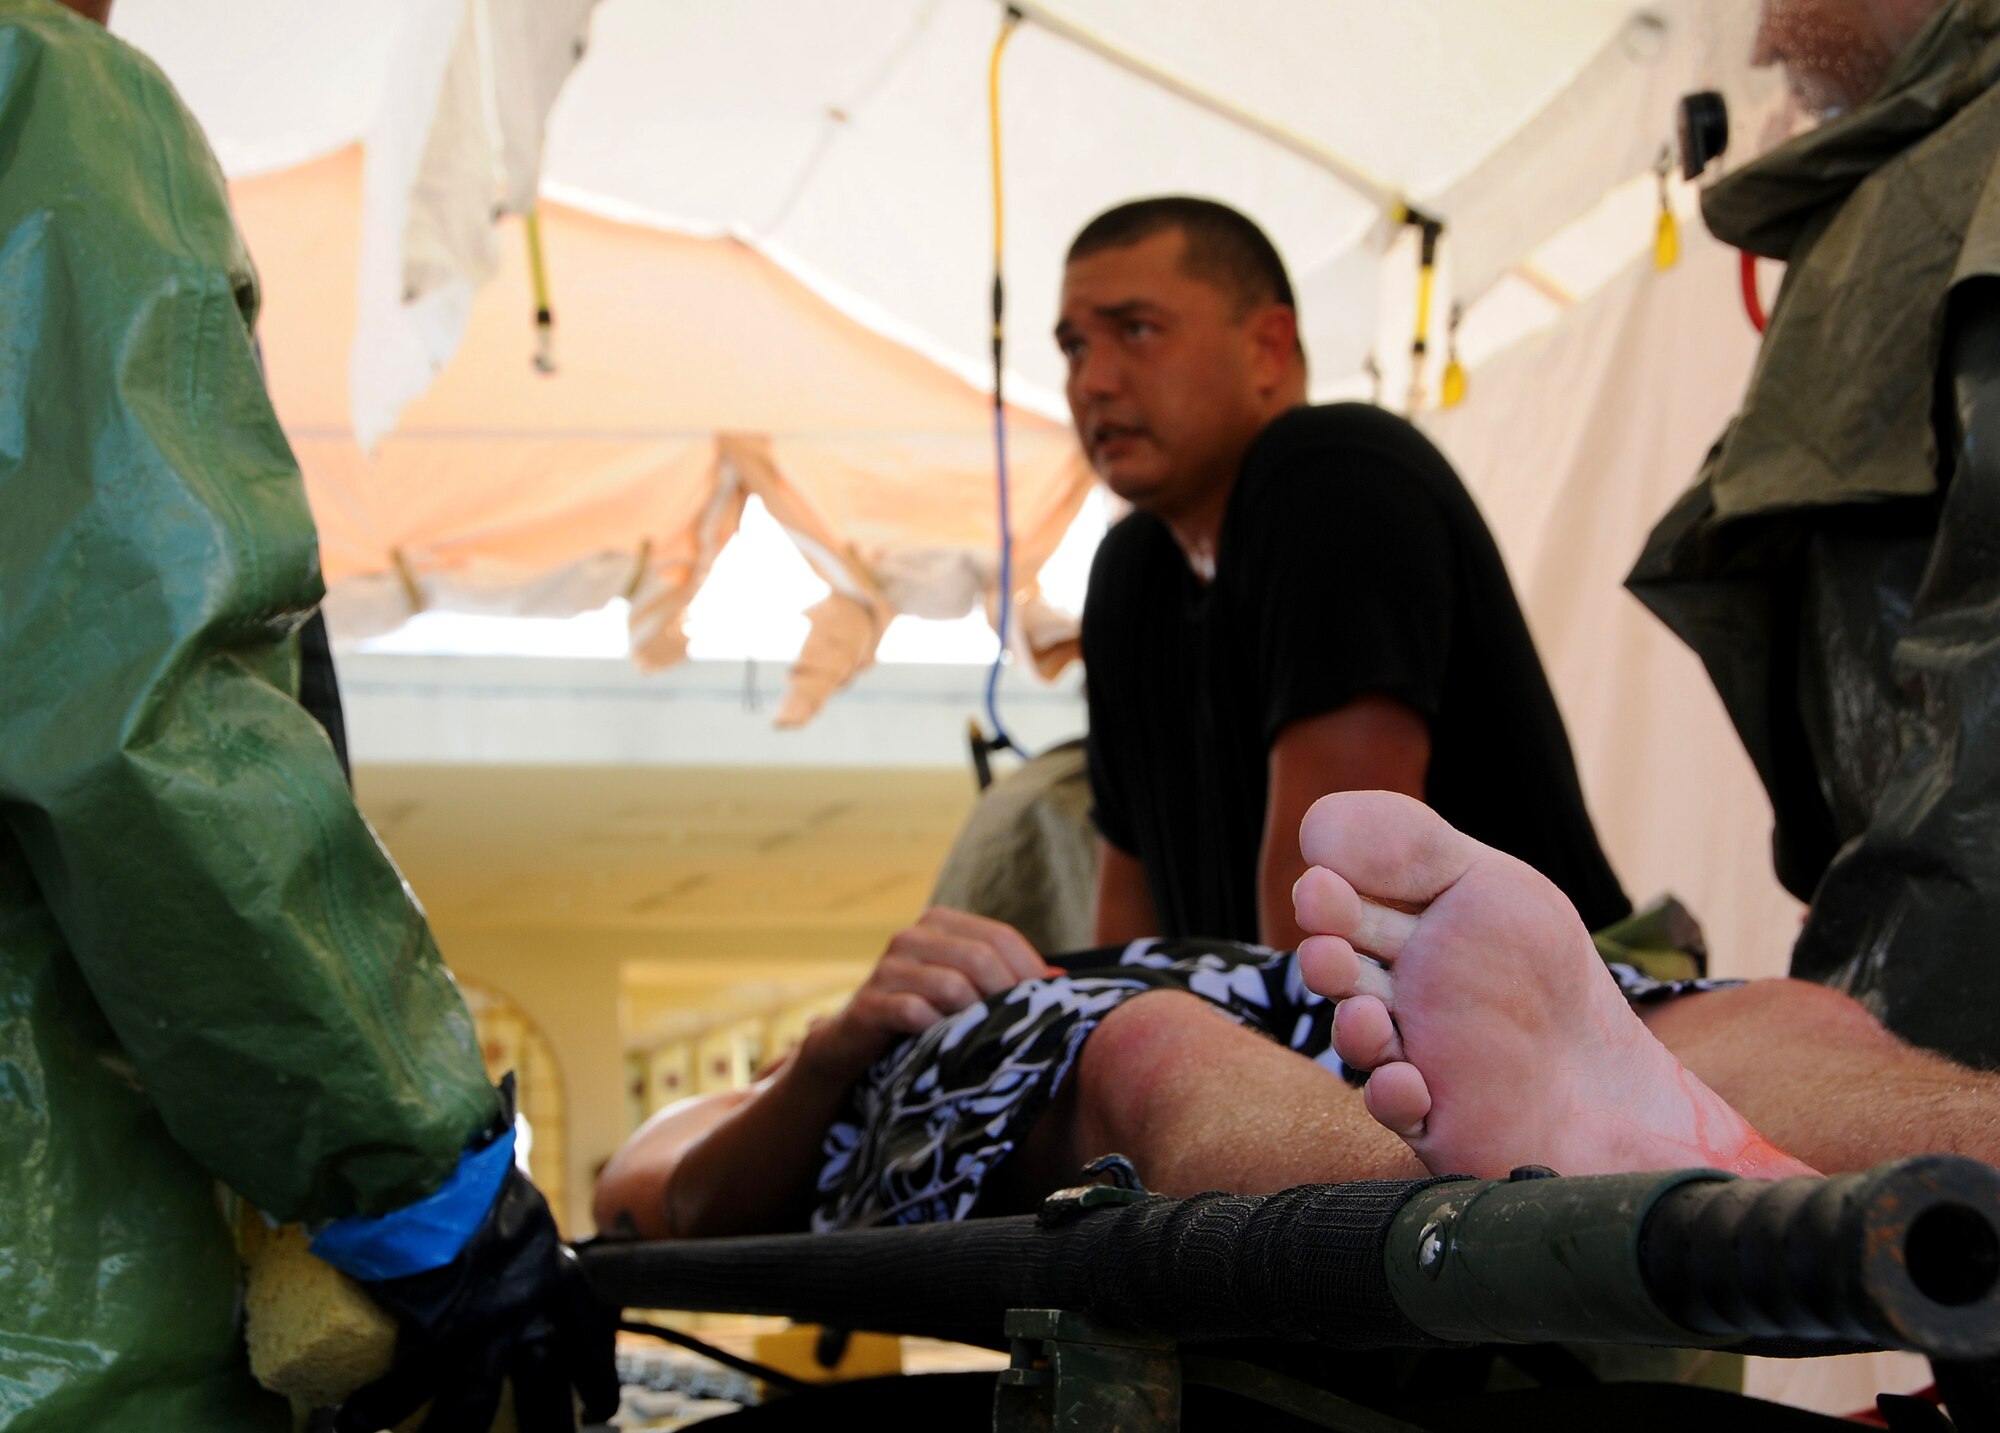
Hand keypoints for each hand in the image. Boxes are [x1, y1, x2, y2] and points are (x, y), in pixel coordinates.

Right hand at [336, 1142, 618, 1431]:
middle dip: (548, 1427)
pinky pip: (407, 1384)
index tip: (598, 1410)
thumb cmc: (470, 1162)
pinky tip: (354, 1424)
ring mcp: (480, 1324)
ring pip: (474, 1403)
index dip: (595, 1378)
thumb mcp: (510, 1194)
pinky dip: (378, 1408)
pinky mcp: (432, 1328)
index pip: (587, 1336)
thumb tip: (503, 1170)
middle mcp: (528, 1305)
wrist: (438, 1157)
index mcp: (554, 1270)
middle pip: (545, 1387)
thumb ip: (510, 1217)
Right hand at [799, 908, 1054, 1082]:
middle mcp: (912, 937)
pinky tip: (945, 1046)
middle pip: (980, 957)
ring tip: (984, 1039)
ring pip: (952, 985)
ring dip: (975, 1018)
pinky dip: (938, 1032)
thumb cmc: (921, 1012)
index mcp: (940, 923)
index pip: (1000, 936)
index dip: (1030, 971)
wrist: (853, 1044)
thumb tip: (1060, 978)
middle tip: (1019, 1028)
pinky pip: (916, 1013)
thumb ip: (1005, 978)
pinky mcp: (870, 1003)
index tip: (1048, 1004)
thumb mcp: (963, 989)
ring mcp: (887, 968)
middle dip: (1008, 995)